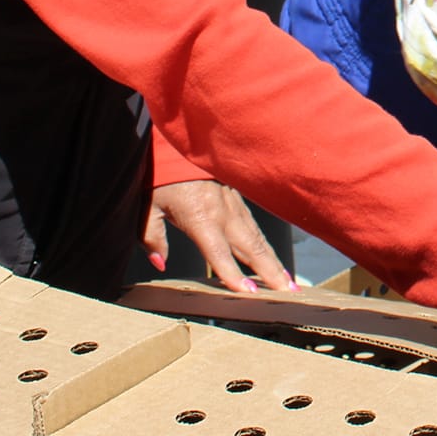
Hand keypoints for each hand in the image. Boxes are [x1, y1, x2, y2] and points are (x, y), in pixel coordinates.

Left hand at [145, 179, 295, 293]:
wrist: (181, 142)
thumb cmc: (162, 176)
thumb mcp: (147, 206)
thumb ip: (152, 237)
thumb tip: (160, 263)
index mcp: (200, 216)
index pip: (219, 252)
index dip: (233, 274)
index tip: (250, 293)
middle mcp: (223, 212)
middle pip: (250, 248)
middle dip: (270, 272)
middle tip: (288, 292)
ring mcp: (234, 205)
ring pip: (258, 239)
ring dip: (274, 262)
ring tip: (288, 282)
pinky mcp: (238, 199)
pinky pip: (255, 228)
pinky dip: (266, 246)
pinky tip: (273, 259)